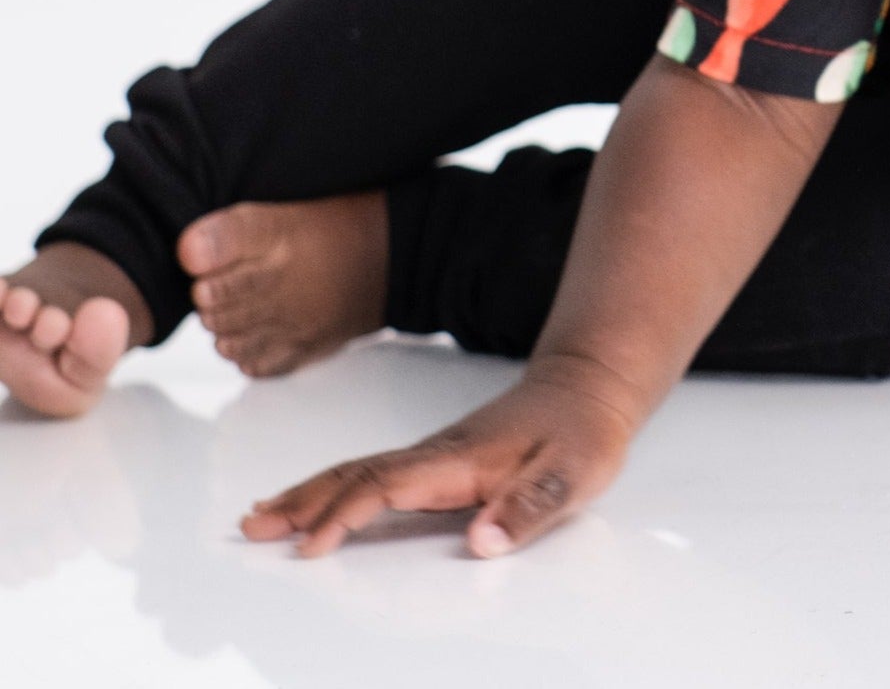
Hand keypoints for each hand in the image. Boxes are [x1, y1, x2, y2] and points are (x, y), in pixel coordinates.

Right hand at [240, 353, 642, 557]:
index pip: (388, 485)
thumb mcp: (574, 474)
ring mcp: (435, 456)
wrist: (592, 386)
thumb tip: (482, 544)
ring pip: (359, 472)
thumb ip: (529, 507)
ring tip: (260, 517)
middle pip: (356, 474)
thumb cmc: (584, 433)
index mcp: (461, 460)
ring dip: (309, 494)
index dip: (346, 515)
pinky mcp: (441, 462)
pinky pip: (375, 475)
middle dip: (303, 501)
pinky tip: (320, 502)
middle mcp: (438, 455)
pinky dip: (337, 489)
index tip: (309, 546)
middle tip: (252, 527)